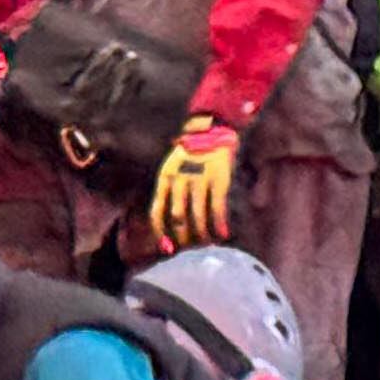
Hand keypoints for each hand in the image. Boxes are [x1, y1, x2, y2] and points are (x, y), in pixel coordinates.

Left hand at [149, 114, 240, 247]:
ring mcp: (199, 179)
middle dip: (183, 238)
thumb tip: (171, 220)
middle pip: (177, 218)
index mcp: (165, 178)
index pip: (157, 212)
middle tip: (190, 248)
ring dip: (202, 235)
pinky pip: (217, 208)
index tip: (167, 249)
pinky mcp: (218, 179)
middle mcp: (180, 180)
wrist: (211, 130)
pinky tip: (222, 234)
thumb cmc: (190, 153)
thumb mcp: (171, 168)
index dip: (161, 234)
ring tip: (207, 244)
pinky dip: (218, 224)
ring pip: (197, 216)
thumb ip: (169, 190)